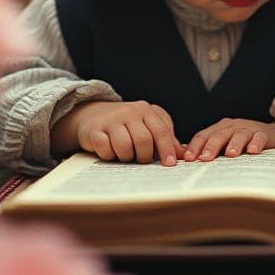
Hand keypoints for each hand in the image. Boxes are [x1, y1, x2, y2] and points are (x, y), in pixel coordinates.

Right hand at [56, 100, 185, 165]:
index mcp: (146, 110)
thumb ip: (165, 137)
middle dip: (145, 156)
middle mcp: (130, 112)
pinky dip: (109, 155)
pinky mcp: (95, 130)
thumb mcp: (146, 124)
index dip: (167, 149)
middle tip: (141, 160)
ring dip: (127, 157)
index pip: (161, 131)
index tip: (170, 164)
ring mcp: (111, 120)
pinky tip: (110, 152)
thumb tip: (183, 153)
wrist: (92, 114)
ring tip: (125, 155)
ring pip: (125, 146)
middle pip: (144, 140)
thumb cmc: (125, 124)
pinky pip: (106, 149)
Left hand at [185, 119, 274, 160]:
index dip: (195, 146)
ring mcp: (248, 129)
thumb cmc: (242, 142)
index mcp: (220, 128)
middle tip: (205, 158)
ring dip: (234, 144)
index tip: (188, 159)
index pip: (204, 135)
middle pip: (220, 134)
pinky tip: (253, 151)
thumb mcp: (225, 143)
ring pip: (239, 134)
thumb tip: (187, 162)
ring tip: (230, 154)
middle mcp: (232, 126)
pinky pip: (259, 137)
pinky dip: (256, 143)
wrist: (270, 133)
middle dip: (211, 146)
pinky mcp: (263, 133)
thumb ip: (210, 150)